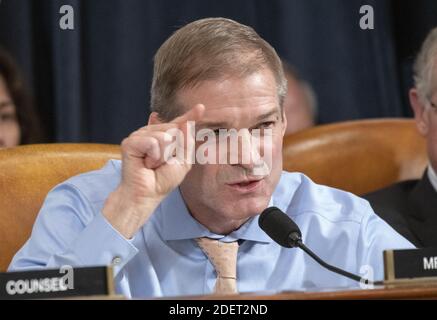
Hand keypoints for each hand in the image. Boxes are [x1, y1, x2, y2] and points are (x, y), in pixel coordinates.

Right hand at [103, 104, 204, 238]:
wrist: (147, 194)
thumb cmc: (162, 180)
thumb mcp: (183, 162)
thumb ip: (187, 143)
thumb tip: (185, 123)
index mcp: (164, 137)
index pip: (179, 124)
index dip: (190, 115)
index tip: (201, 107)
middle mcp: (151, 133)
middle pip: (174, 129)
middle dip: (173, 151)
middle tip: (160, 164)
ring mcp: (140, 136)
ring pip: (165, 136)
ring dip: (163, 156)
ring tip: (152, 165)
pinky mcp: (130, 142)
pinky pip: (153, 142)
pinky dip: (154, 157)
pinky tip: (145, 163)